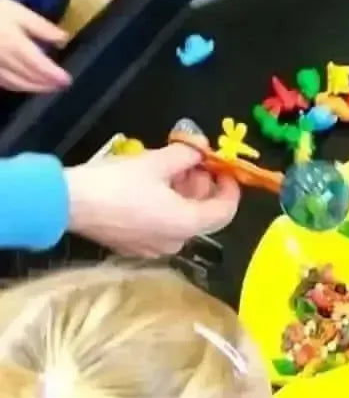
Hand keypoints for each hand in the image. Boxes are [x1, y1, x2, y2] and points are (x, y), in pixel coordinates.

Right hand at [0, 0, 70, 92]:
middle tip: (61, 86)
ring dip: (35, 88)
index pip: (41, 66)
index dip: (55, 76)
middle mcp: (6, 60)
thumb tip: (63, 39)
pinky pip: (5, 83)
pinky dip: (18, 86)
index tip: (67, 80)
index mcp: (16, 45)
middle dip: (48, 84)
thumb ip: (41, 27)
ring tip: (47, 87)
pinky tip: (25, 85)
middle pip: (31, 78)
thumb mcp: (18, 12)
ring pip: (18, 84)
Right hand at [64, 144, 240, 255]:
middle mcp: (176, 242)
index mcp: (187, 224)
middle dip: (202, 187)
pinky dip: (166, 207)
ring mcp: (156, 247)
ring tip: (171, 169)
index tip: (224, 171)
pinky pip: (162, 226)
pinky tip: (153, 186)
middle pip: (203, 215)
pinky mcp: (136, 246)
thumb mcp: (155, 162)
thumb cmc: (115, 183)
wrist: (69, 203)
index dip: (230, 189)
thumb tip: (199, 150)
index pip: (225, 212)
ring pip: (182, 220)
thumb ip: (185, 156)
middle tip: (193, 163)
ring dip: (183, 194)